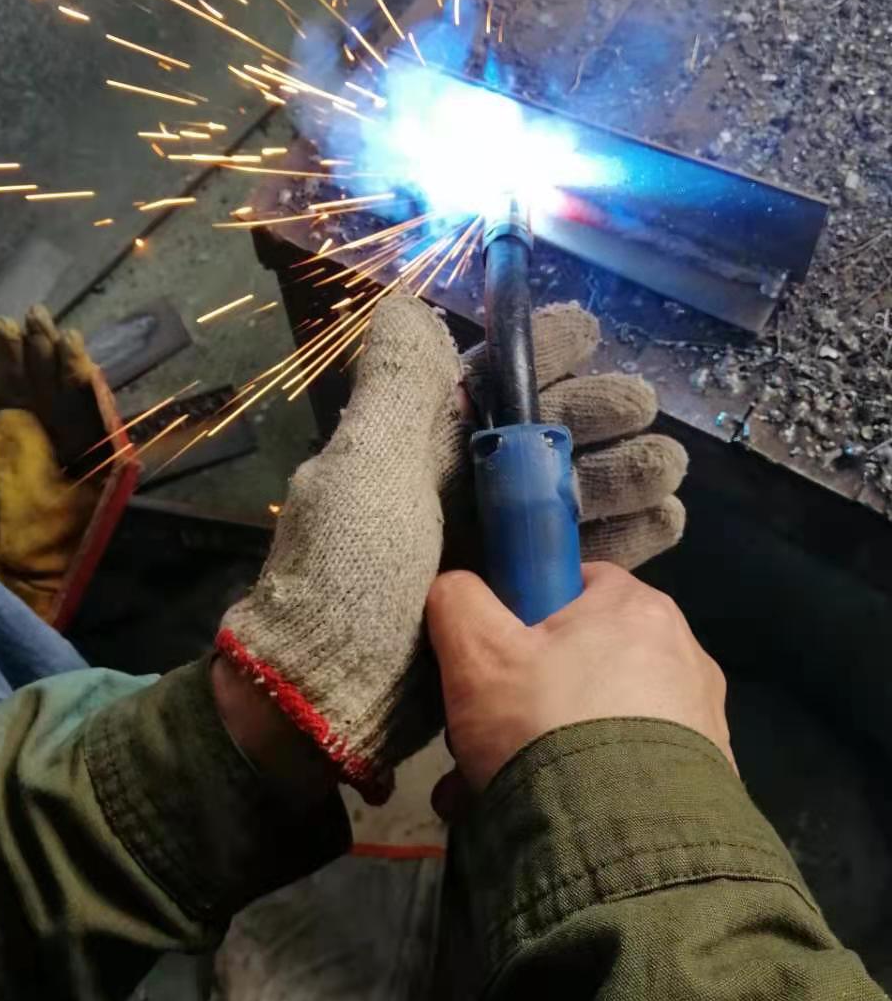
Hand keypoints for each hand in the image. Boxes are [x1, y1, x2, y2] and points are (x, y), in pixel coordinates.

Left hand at [217, 294, 687, 801]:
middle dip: (595, 415)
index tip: (586, 332)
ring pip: (571, 496)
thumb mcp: (364, 473)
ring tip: (667, 465)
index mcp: (419, 449)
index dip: (537, 356)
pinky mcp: (518, 601)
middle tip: (641, 404)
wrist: (332, 697)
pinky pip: (583, 561)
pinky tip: (667, 521)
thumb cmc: (348, 576)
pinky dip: (627, 541)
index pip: (487, 386)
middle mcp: (457, 490)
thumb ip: (396, 390)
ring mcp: (490, 548)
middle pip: (541, 439)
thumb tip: (408, 303)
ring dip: (622, 474)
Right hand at [427, 563, 731, 793]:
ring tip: (493, 792)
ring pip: (599, 719)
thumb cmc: (545, 725)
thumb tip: (455, 587)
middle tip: (481, 737)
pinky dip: (585, 785)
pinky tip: (540, 817)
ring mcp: (702, 720)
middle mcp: (684, 654)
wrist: (622, 849)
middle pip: (585, 657)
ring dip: (544, 747)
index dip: (526, 611)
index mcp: (638, 607)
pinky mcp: (707, 781)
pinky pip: (629, 767)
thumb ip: (458, 602)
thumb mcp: (477, 654)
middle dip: (526, 697)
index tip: (494, 655)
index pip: (576, 581)